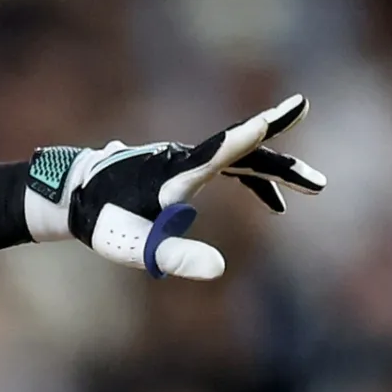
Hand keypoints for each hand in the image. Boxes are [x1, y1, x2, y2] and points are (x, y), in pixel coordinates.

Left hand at [24, 95, 325, 279]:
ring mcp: (185, 160)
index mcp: (172, 177)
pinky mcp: (184, 166)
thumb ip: (175, 257)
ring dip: (277, 170)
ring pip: (239, 158)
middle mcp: (182, 160)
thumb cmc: (104, 223)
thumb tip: (220, 269)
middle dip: (280, 158)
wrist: (75, 195)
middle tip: (317, 166)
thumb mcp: (135, 248)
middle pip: (239, 152)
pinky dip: (253, 180)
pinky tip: (275, 205)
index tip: (264, 122)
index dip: (240, 141)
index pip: (212, 156)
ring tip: (316, 185)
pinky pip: (228, 166)